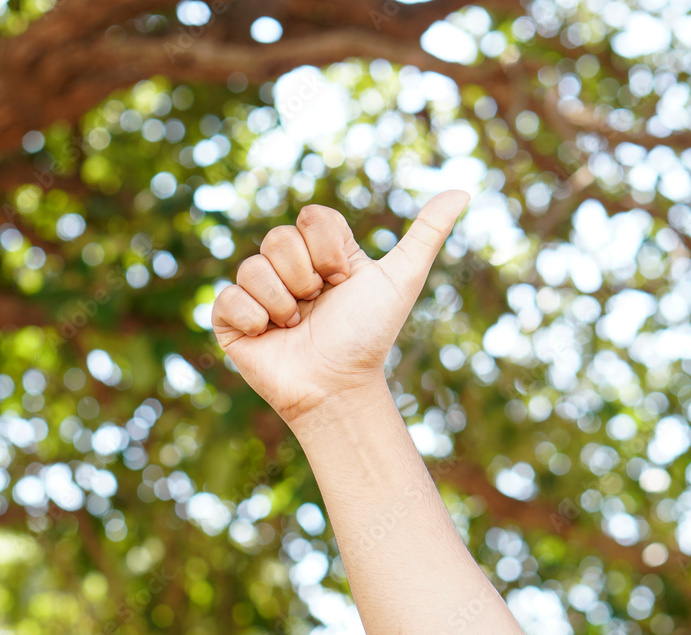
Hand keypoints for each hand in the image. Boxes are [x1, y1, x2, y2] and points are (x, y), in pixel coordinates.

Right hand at [212, 190, 469, 422]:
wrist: (338, 387)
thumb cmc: (369, 336)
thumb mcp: (401, 279)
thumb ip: (426, 233)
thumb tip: (462, 190)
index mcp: (320, 252)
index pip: (312, 217)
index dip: (329, 248)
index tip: (344, 279)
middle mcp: (286, 267)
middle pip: (278, 237)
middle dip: (306, 277)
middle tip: (318, 306)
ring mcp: (257, 293)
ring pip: (252, 267)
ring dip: (283, 303)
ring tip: (296, 326)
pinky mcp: (231, 320)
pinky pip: (228, 298)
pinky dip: (254, 318)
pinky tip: (270, 336)